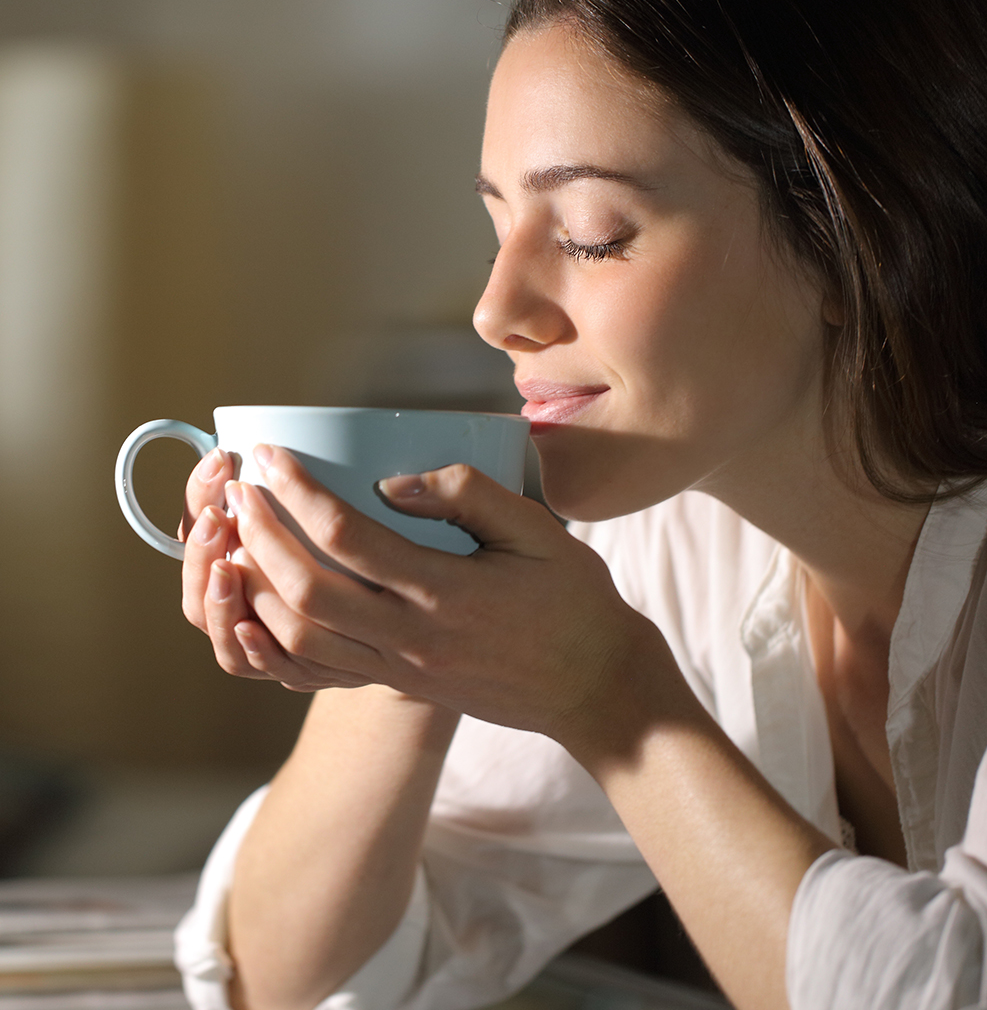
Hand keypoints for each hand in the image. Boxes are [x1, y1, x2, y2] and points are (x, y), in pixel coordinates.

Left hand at [209, 444, 669, 741]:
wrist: (594, 687)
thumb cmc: (574, 601)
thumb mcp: (539, 531)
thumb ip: (470, 494)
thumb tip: (392, 483)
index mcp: (446, 592)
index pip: (349, 537)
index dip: (298, 492)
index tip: (271, 455)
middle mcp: (412, 637)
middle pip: (305, 591)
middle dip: (258, 536)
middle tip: (236, 492)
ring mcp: (400, 669)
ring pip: (299, 638)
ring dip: (254, 587)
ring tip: (235, 539)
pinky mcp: (398, 684)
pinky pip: (316, 669)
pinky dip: (274, 638)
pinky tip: (257, 604)